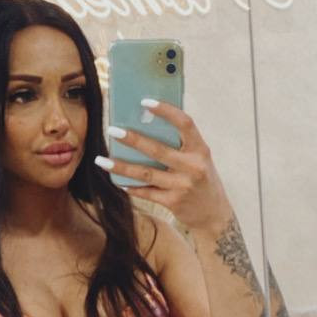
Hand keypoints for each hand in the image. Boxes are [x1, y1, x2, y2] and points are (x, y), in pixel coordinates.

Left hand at [99, 99, 232, 232]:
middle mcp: (193, 167)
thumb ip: (179, 144)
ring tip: (102, 160)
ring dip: (121, 167)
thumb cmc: (201, 178)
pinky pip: (147, 192)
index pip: (185, 123)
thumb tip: (145, 124)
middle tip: (112, 131)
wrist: (214, 214)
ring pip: (146, 174)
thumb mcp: (198, 158)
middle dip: (133, 140)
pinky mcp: (174, 202)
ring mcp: (183, 186)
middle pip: (158, 150)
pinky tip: (118, 181)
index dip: (166, 111)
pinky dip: (131, 186)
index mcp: (201, 149)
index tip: (145, 101)